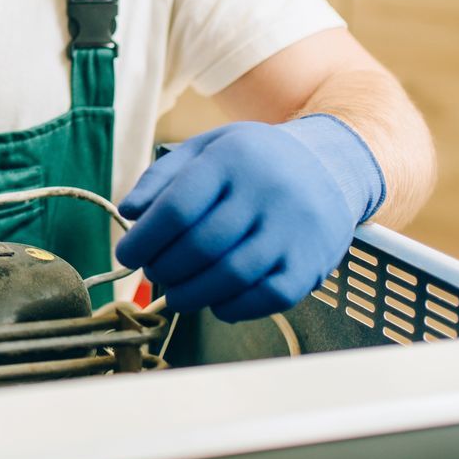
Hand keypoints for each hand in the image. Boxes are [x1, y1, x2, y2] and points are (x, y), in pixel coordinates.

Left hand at [114, 115, 384, 321]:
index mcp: (232, 159)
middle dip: (165, 269)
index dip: (144, 240)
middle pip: (200, 247)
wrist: (332, 166)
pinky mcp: (311, 263)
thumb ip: (162, 177)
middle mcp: (267, 192)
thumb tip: (128, 212)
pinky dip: (233, 308)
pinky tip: (216, 303)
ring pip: (231, 277)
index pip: (177, 208)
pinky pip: (267, 297)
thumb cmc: (253, 162)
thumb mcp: (206, 149)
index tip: (126, 255)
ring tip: (176, 294)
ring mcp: (293, 230)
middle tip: (154, 275)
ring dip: (192, 295)